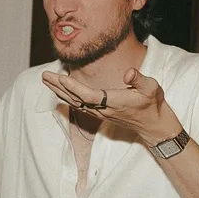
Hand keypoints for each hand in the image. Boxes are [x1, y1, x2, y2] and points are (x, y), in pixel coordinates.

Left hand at [41, 68, 181, 142]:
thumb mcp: (152, 88)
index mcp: (114, 102)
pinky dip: (66, 97)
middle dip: (59, 87)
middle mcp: (103, 109)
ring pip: (74, 102)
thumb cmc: (153, 105)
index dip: (74, 88)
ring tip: (46, 80)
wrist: (153, 125)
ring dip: (59, 91)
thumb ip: (139, 79)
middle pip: (76, 99)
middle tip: (44, 75)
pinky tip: (58, 91)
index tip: (61, 78)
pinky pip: (78, 105)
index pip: (89, 95)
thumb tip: (128, 72)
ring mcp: (99, 112)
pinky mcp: (99, 113)